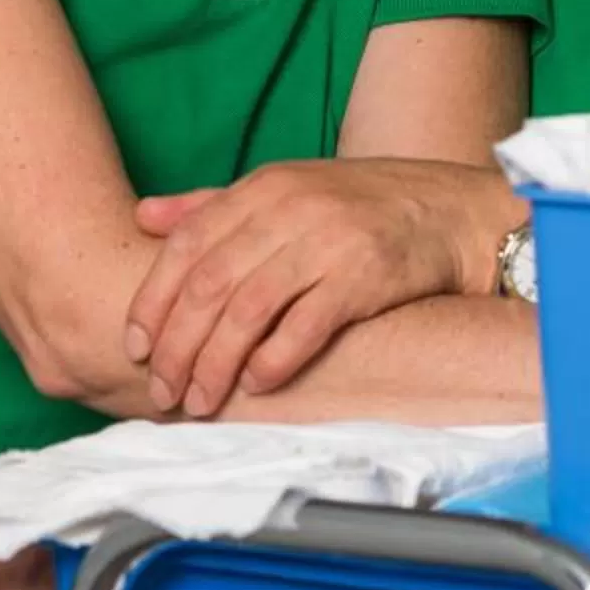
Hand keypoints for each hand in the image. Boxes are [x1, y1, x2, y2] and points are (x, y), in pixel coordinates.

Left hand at [124, 158, 511, 416]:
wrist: (453, 212)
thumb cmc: (362, 207)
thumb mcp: (287, 190)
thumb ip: (214, 205)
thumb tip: (143, 217)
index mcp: (265, 187)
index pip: (188, 244)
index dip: (153, 298)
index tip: (135, 345)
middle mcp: (291, 209)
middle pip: (211, 283)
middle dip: (177, 344)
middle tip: (160, 390)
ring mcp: (328, 241)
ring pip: (249, 309)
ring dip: (216, 363)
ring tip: (199, 401)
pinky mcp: (364, 277)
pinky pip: (305, 325)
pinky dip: (274, 360)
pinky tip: (257, 385)